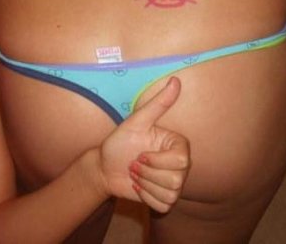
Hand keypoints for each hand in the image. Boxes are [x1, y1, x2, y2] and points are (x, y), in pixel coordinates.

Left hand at [98, 76, 189, 212]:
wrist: (105, 168)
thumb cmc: (119, 142)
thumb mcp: (136, 122)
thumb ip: (158, 103)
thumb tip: (175, 80)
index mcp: (177, 145)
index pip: (181, 160)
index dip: (157, 161)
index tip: (140, 155)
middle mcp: (180, 164)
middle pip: (177, 179)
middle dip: (148, 174)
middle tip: (134, 164)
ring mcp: (174, 183)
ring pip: (170, 194)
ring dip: (145, 185)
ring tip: (135, 174)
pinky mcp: (165, 199)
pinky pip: (163, 205)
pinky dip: (146, 198)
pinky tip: (138, 187)